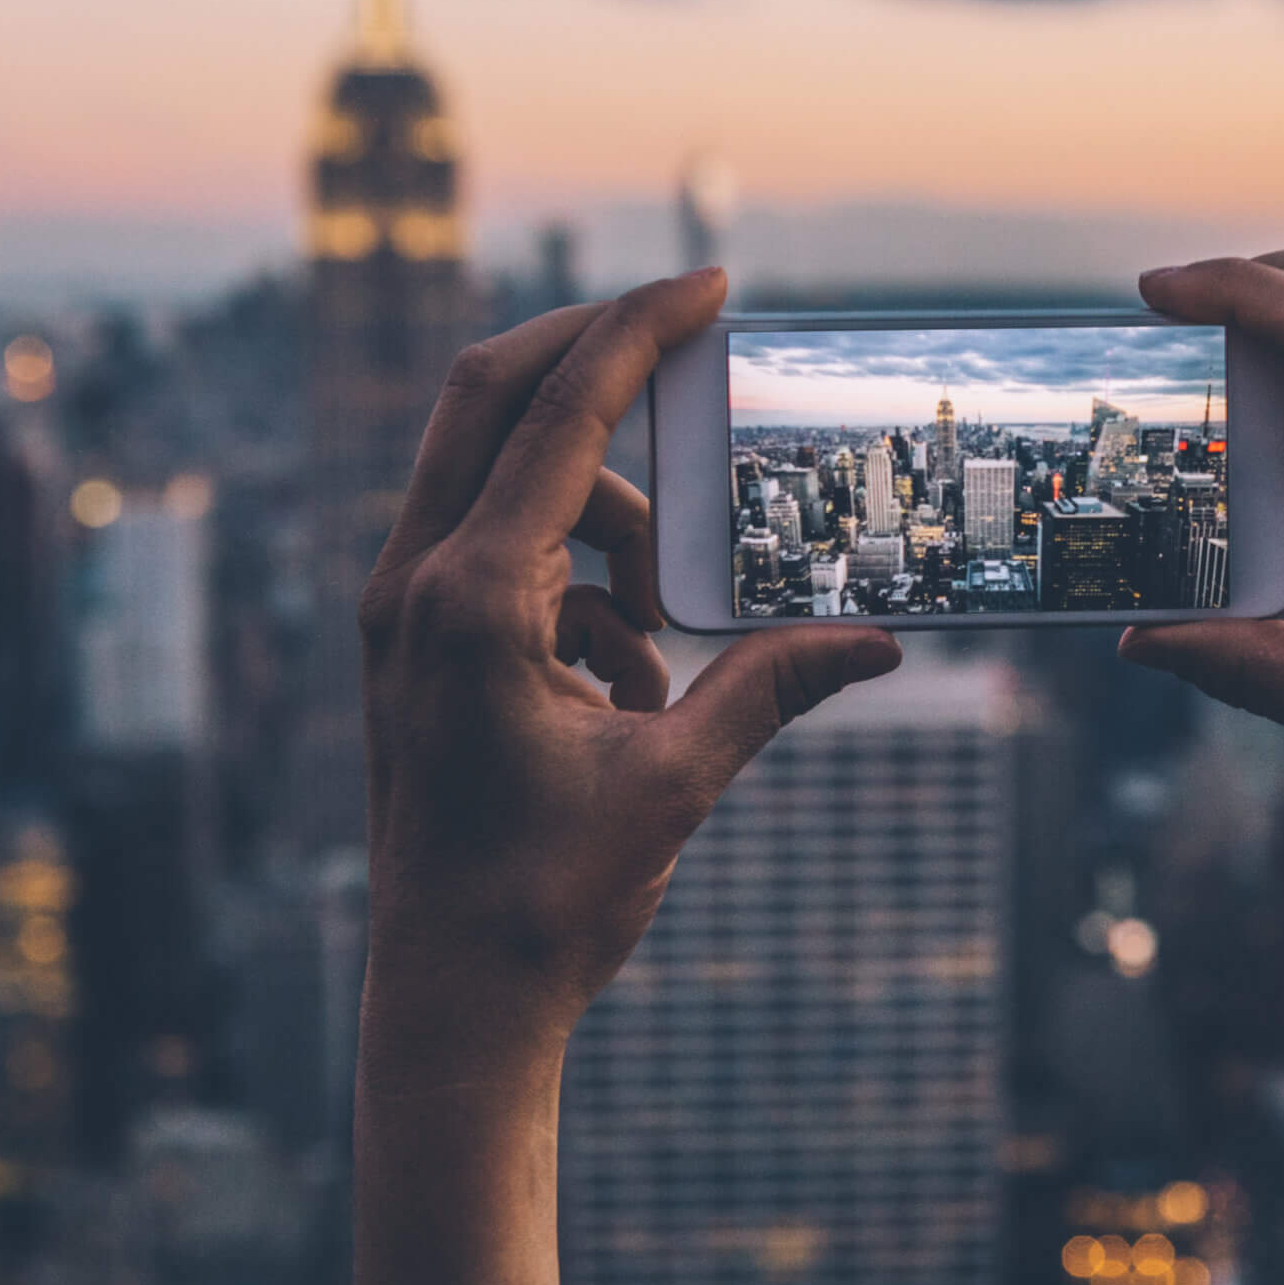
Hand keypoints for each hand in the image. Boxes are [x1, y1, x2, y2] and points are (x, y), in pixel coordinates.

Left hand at [355, 268, 901, 1088]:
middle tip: (691, 341)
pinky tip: (630, 683)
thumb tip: (881, 641)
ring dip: (603, 508)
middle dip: (595, 356)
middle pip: (493, 398)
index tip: (710, 282)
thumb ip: (772, 686)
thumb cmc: (546, 901)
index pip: (557, 414)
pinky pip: (501, 554)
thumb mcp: (678, 782)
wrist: (453, 1002)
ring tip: (670, 616)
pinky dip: (577, 579)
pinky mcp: (413, 644)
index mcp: (470, 601)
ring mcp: (402, 613)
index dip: (638, 332)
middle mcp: (414, 587)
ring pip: (503, 480)